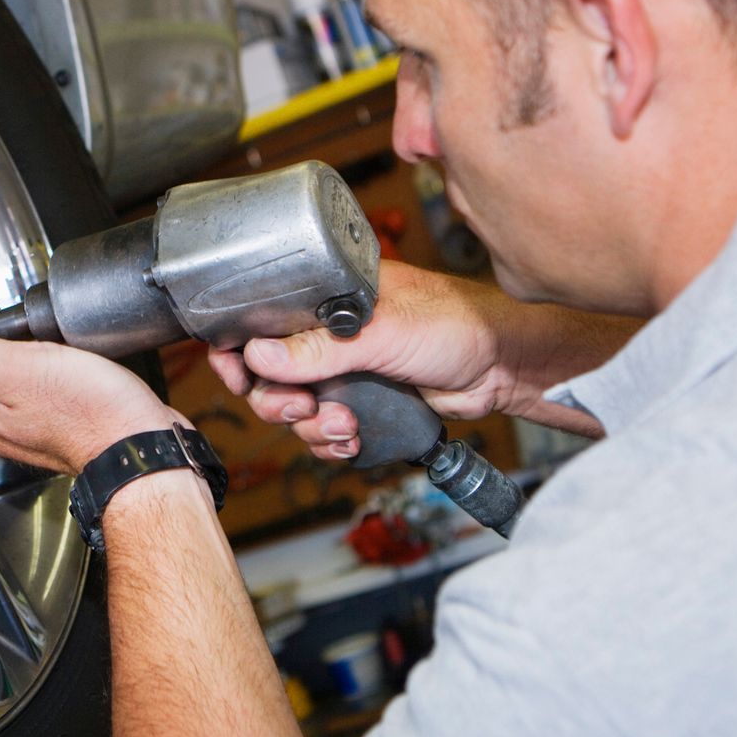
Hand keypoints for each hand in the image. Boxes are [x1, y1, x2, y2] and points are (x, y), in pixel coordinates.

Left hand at [0, 309, 185, 475]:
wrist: (138, 446)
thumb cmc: (86, 413)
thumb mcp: (17, 369)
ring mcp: (29, 428)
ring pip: (2, 388)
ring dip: (3, 357)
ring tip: (16, 331)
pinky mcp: (61, 424)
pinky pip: (35, 393)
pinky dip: (36, 371)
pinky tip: (52, 356)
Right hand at [207, 261, 631, 459]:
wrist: (501, 366)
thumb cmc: (456, 324)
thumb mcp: (380, 331)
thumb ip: (318, 348)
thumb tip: (257, 354)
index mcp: (326, 296)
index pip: (261, 317)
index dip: (238, 347)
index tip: (235, 372)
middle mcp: (329, 332)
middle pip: (269, 373)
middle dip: (277, 399)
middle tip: (301, 407)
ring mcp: (345, 369)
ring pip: (295, 407)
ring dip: (310, 425)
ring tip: (343, 425)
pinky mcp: (362, 401)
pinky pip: (324, 429)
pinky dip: (332, 441)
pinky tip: (353, 438)